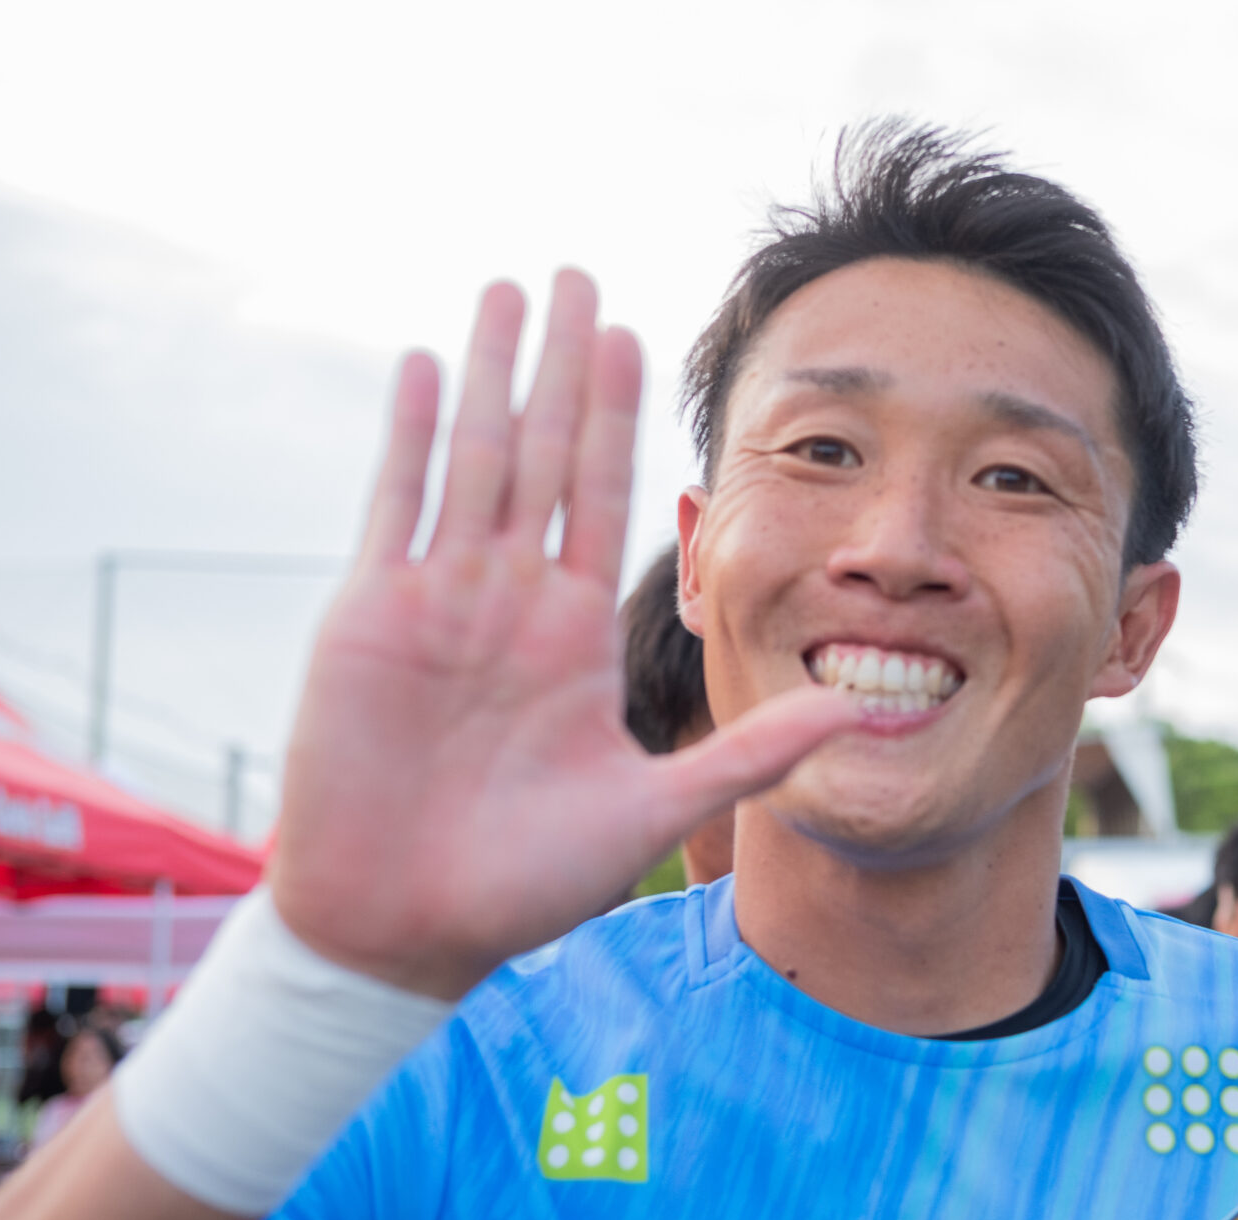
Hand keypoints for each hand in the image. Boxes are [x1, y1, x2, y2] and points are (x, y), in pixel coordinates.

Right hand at [270, 271, 856, 998]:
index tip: (641, 335)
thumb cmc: (523, 884)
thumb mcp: (655, 808)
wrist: (407, 931)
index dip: (616, 415)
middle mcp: (510, 598)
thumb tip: (869, 708)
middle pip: (540, 452)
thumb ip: (757, 751)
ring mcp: (436, 599)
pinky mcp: (368, 618)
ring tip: (506, 286)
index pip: (603, 496)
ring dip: (486, 371)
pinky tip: (420, 362)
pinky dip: (405, 436)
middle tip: (577, 272)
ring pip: (470, 457)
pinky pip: (393, 506)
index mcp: (574, 632)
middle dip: (560, 363)